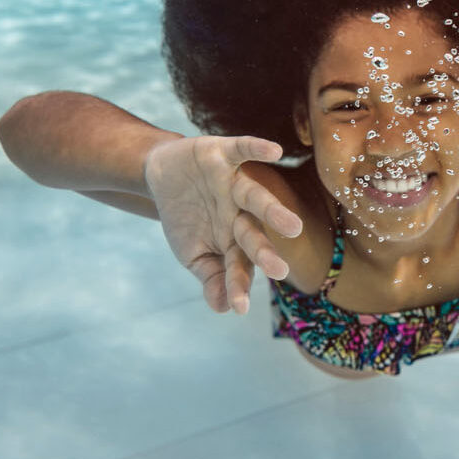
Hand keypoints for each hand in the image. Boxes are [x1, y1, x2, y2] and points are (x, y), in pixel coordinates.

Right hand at [143, 136, 302, 314]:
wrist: (164, 172)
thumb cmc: (186, 218)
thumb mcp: (192, 252)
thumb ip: (210, 277)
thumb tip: (223, 309)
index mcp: (233, 239)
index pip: (238, 265)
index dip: (238, 285)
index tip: (240, 308)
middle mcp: (239, 213)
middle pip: (254, 233)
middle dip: (264, 252)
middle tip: (280, 271)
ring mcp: (232, 184)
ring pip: (255, 197)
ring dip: (273, 211)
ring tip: (294, 227)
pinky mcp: (224, 154)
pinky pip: (243, 150)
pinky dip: (257, 148)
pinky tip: (275, 151)